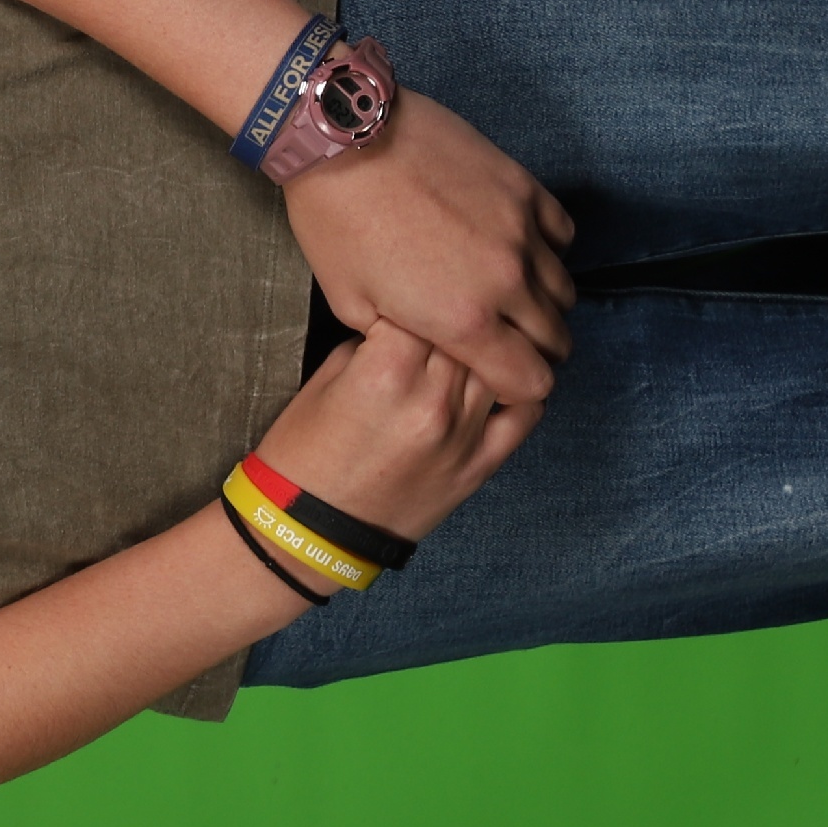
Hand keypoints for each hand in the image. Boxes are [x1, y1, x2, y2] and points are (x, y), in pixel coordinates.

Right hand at [253, 318, 542, 543]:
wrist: (309, 531)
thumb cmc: (302, 454)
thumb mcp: (322, 381)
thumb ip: (369, 345)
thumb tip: (404, 323)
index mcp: (385, 371)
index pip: (422, 304)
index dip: (410, 295)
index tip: (401, 297)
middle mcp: (433, 400)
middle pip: (465, 330)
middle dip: (448, 318)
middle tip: (435, 316)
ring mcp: (463, 436)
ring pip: (500, 364)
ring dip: (486, 348)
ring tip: (467, 343)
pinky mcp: (479, 467)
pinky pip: (525, 415)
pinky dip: (520, 390)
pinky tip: (502, 379)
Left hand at [278, 90, 580, 403]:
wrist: (342, 139)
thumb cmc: (335, 221)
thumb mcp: (351, 304)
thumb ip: (406, 337)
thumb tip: (435, 346)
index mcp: (462, 321)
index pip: (530, 382)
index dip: (517, 388)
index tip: (499, 376)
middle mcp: (505, 281)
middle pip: (556, 340)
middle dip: (535, 350)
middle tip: (506, 340)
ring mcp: (521, 231)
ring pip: (564, 290)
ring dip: (543, 303)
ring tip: (509, 294)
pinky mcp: (525, 188)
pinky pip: (562, 236)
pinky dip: (547, 251)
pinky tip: (515, 248)